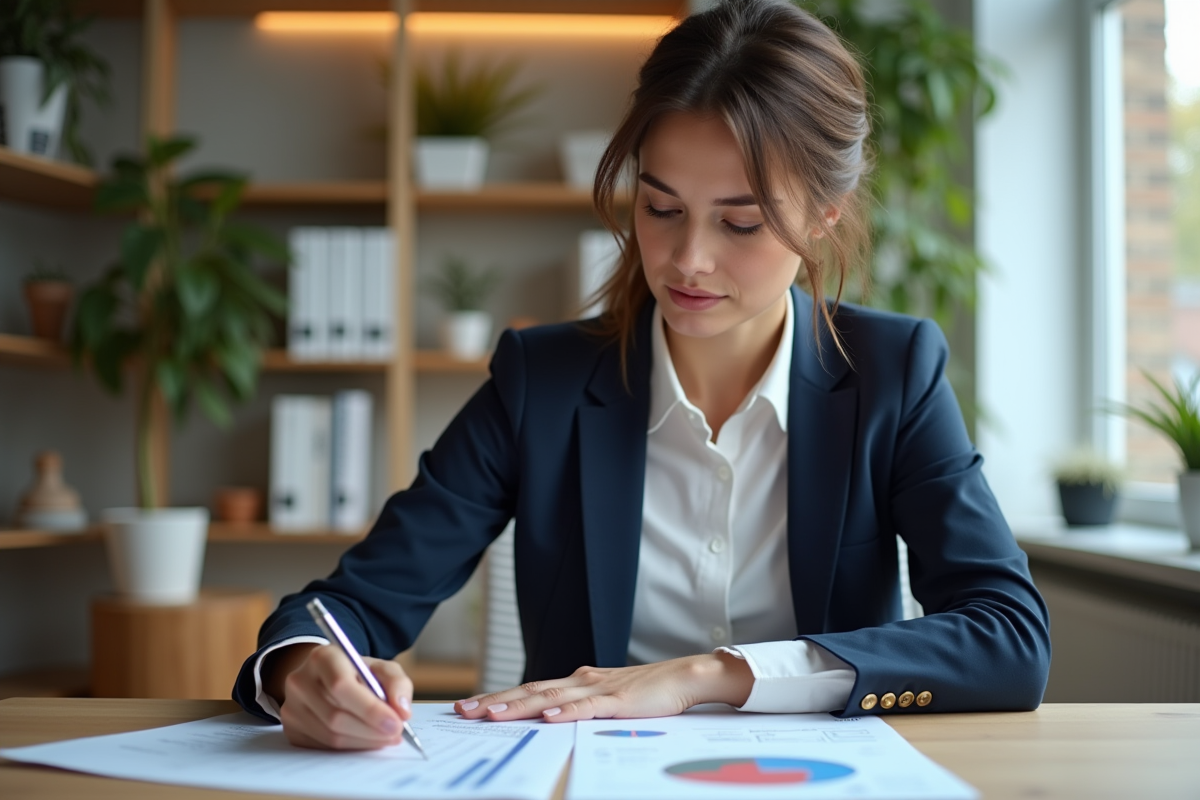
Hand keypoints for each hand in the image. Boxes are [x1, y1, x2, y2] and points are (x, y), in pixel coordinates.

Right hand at [269, 643, 414, 749]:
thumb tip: (402, 711)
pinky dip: (350, 747)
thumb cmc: (357, 673)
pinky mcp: (290, 728)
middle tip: (396, 734)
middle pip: (335, 715)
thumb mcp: (381, 668)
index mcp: (322, 657)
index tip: (396, 723)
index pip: (341, 685)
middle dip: (371, 730)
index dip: (370, 708)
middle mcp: (300, 680)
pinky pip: (322, 747)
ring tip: (385, 737)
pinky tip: (365, 739)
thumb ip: (397, 683)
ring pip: (330, 735)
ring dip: (363, 741)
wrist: (326, 679)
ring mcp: (291, 706)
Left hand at [453, 652, 753, 723]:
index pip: (530, 690)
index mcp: (577, 682)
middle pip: (530, 691)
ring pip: (551, 698)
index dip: (499, 697)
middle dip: (495, 701)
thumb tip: (550, 719)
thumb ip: (580, 707)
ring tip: (492, 713)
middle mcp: (581, 681)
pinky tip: (548, 717)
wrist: (684, 676)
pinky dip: (566, 712)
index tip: (470, 706)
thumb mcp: (606, 700)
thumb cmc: (648, 691)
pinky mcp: (619, 700)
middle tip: (463, 710)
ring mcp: (599, 689)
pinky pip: (589, 707)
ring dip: (519, 705)